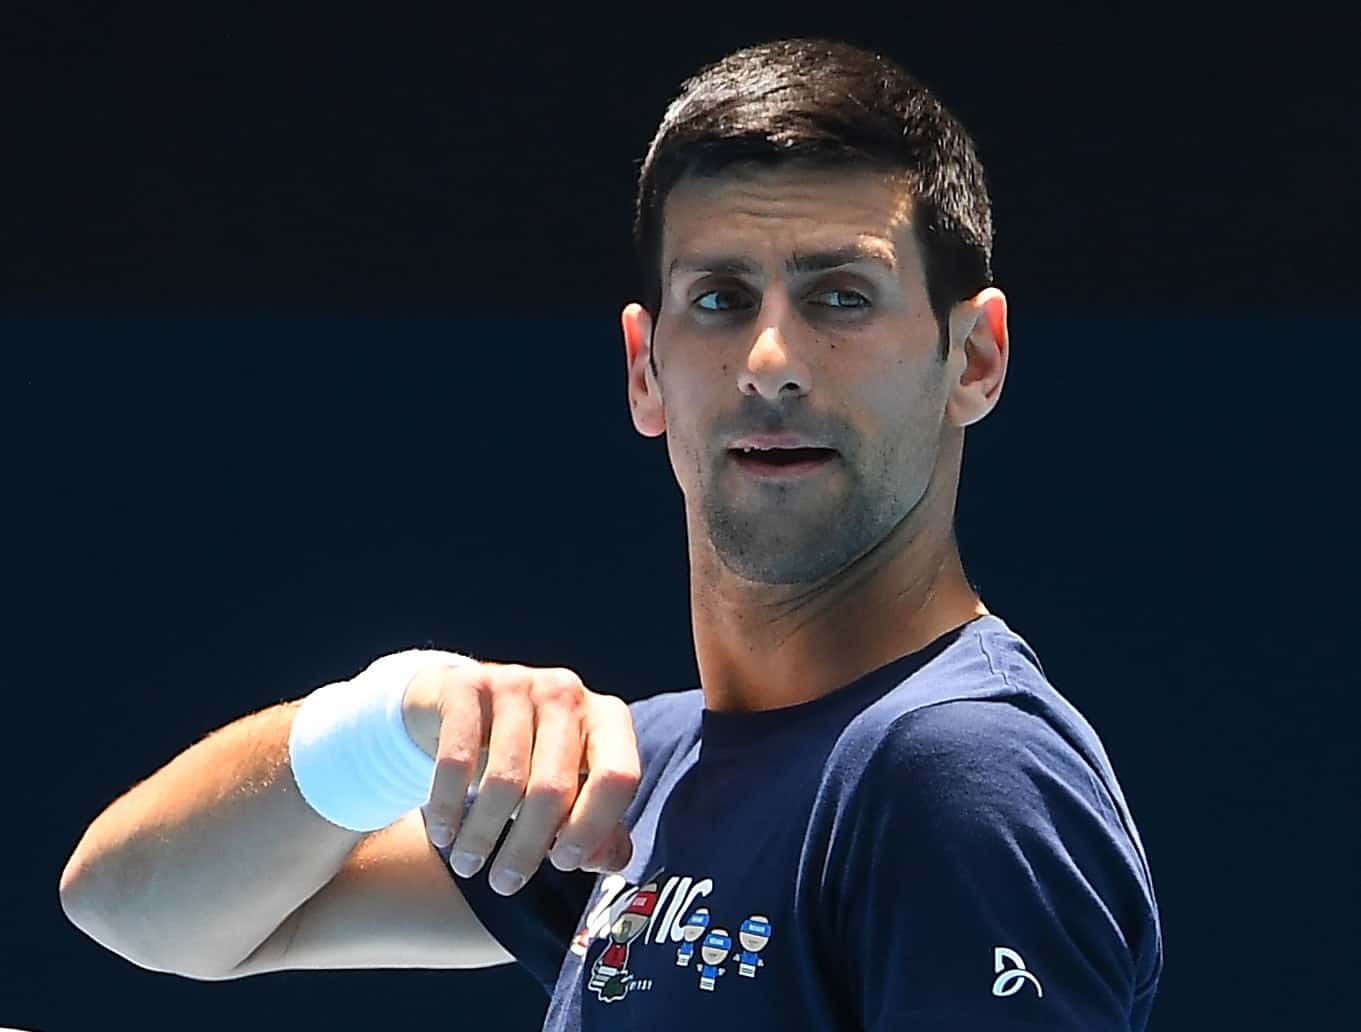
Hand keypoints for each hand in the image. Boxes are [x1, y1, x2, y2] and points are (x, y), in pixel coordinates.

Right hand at [403, 660, 639, 894]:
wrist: (465, 701)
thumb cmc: (531, 753)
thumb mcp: (569, 784)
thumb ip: (596, 825)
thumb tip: (610, 860)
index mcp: (608, 719)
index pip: (617, 777)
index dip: (593, 826)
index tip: (562, 864)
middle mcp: (567, 693)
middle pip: (554, 788)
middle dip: (526, 847)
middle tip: (504, 884)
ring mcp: (518, 683)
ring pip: (505, 779)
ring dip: (483, 834)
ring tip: (468, 865)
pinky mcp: (468, 685)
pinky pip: (457, 758)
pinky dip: (449, 805)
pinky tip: (442, 834)